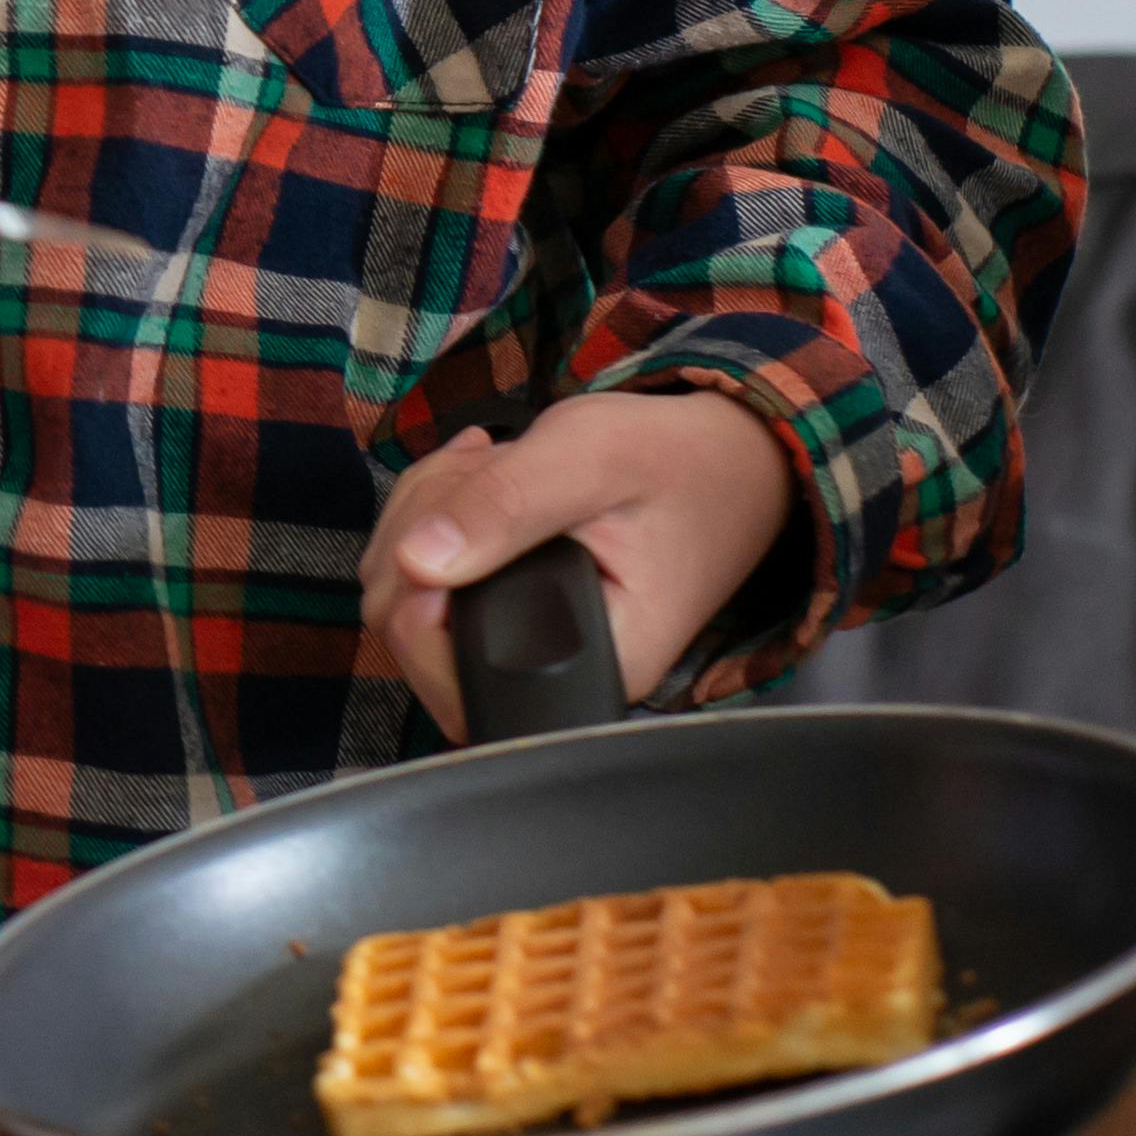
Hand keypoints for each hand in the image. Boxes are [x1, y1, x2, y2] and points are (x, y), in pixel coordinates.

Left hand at [362, 389, 799, 736]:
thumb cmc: (679, 462)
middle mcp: (555, 674)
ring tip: (488, 465)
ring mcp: (526, 646)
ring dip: (425, 510)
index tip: (444, 523)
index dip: (415, 600)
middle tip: (481, 464)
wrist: (729, 462)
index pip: (451, 676)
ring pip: (406, 591)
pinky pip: (428, 572)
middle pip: (408, 629)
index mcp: (594, 665)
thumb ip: (506, 505)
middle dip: (417, 528)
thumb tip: (417, 562)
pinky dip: (435, 514)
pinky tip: (481, 477)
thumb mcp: (593, 459)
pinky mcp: (510, 613)